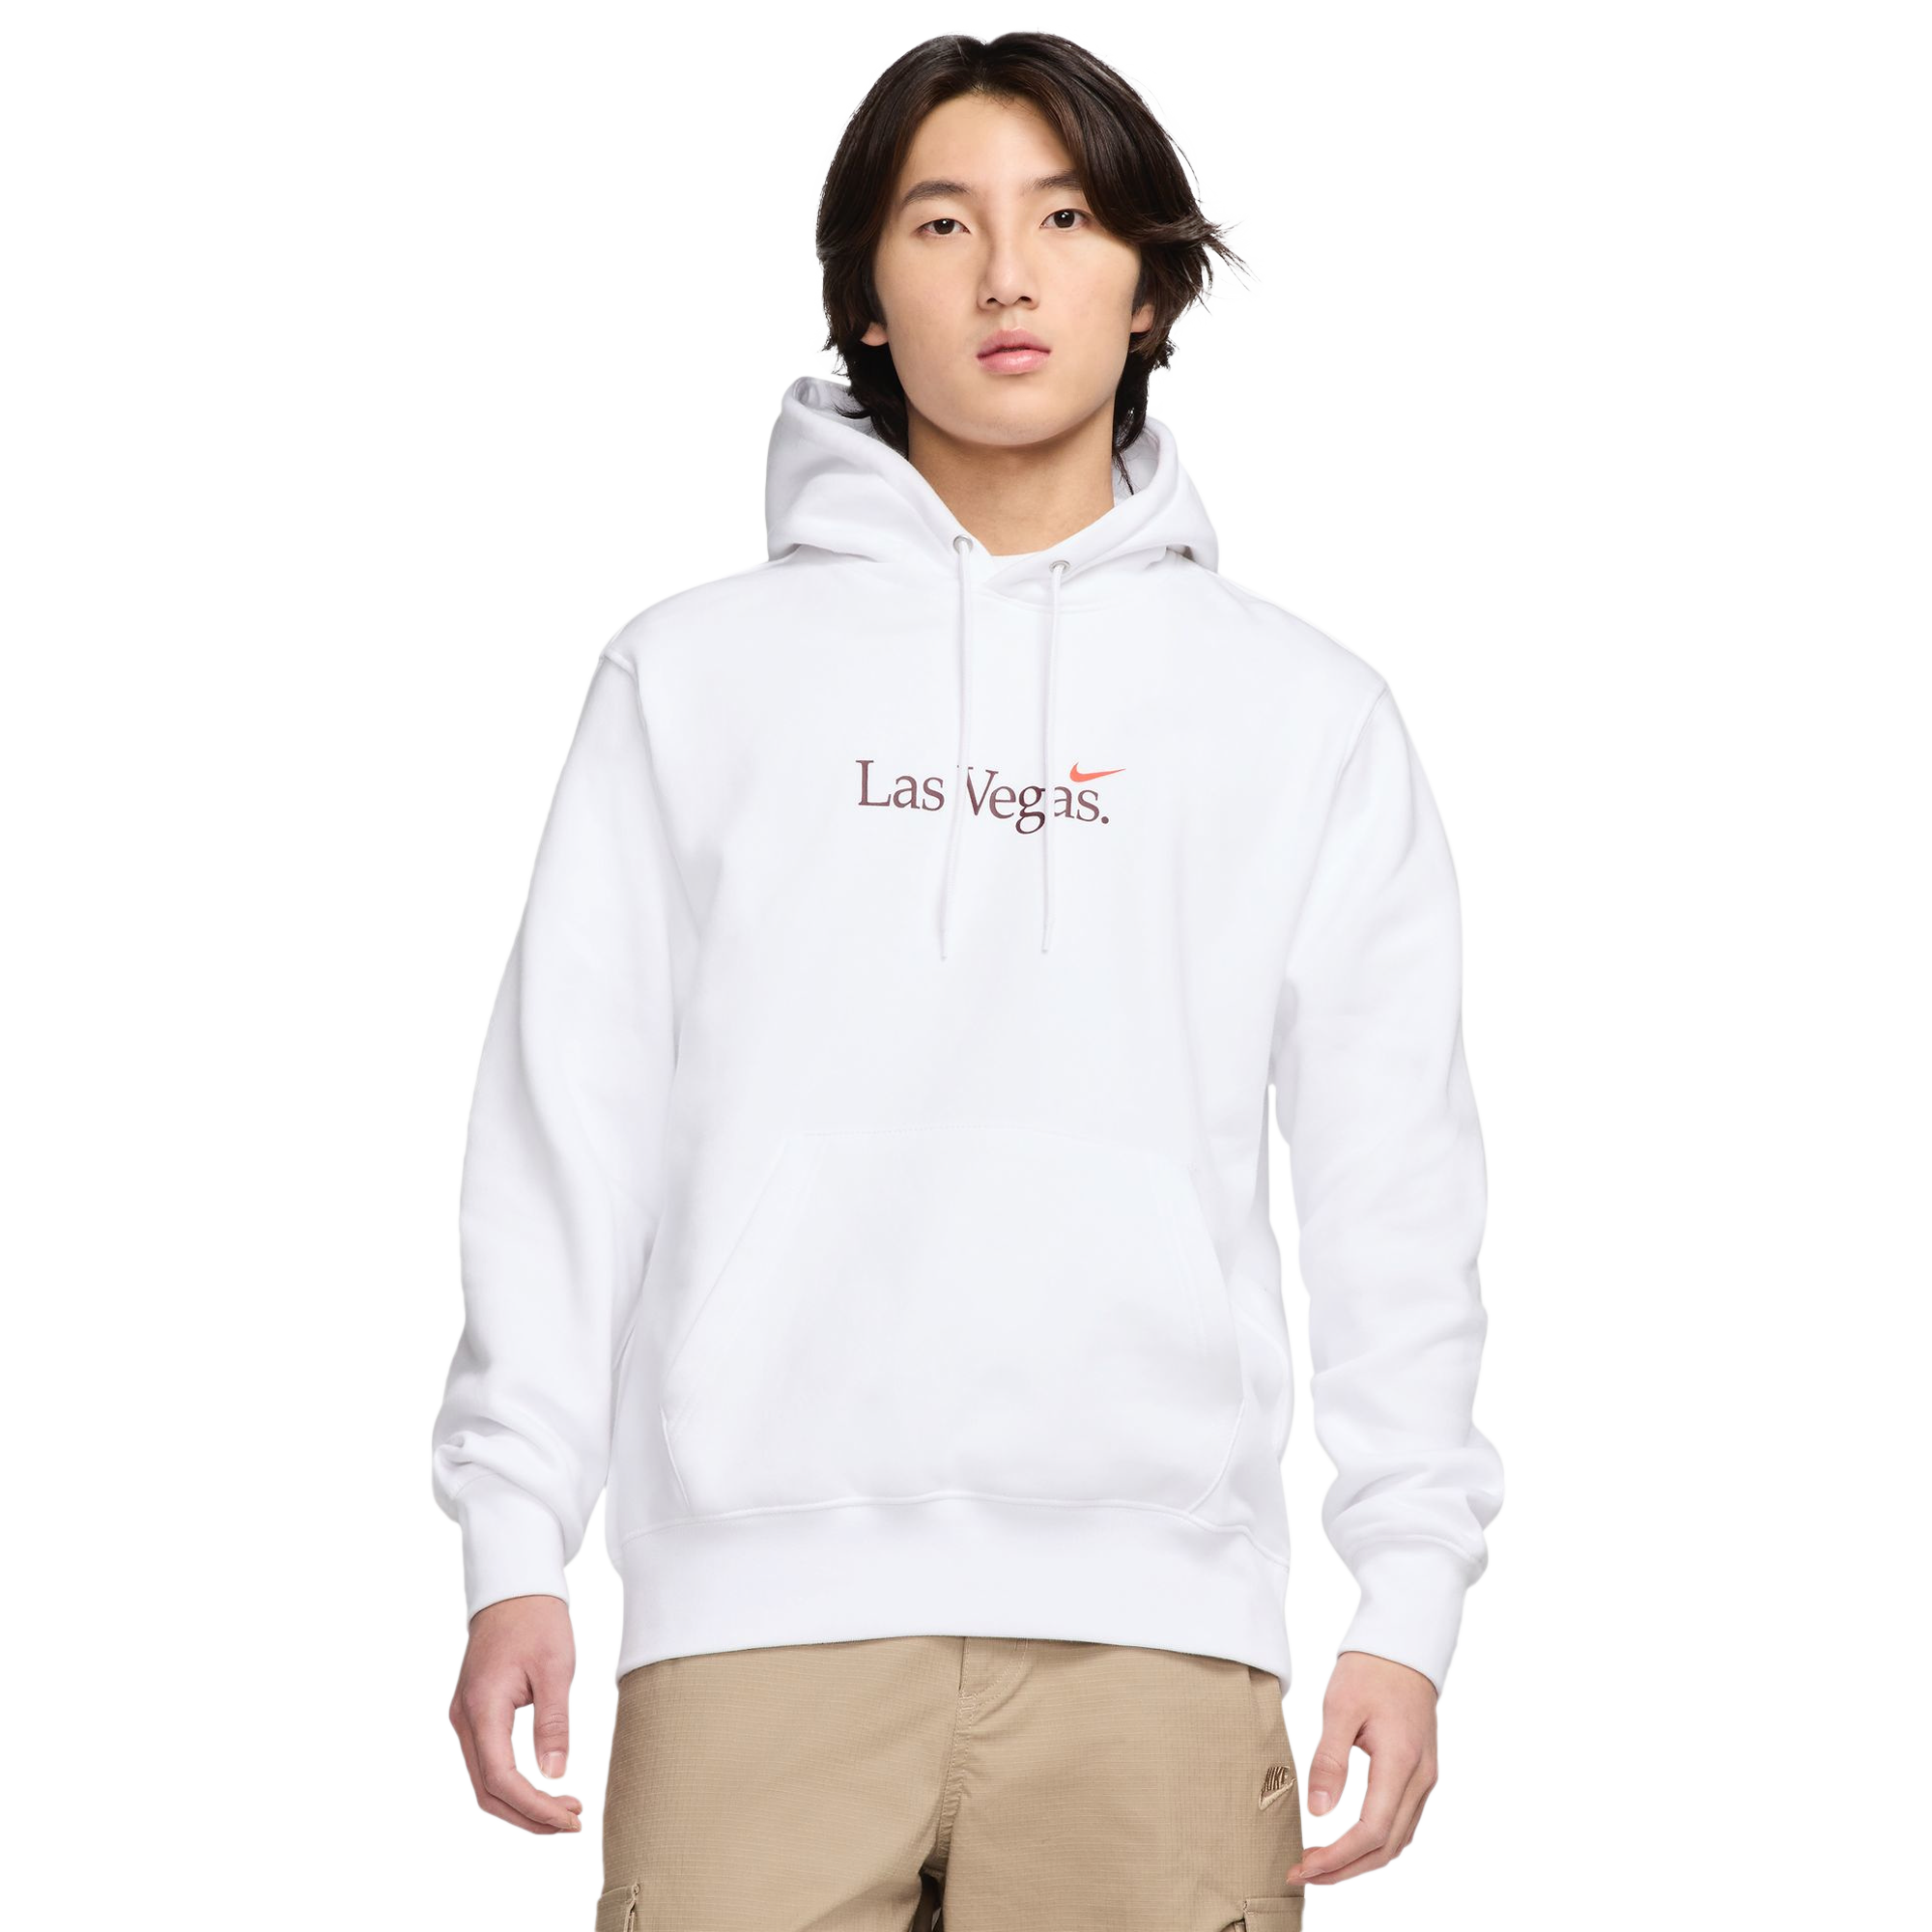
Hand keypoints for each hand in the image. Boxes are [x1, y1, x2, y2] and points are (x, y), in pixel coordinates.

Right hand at [447, 1594, 586, 1837]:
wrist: (514, 1589)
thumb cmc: (535, 1619)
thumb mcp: (555, 1669)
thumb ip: (553, 1724)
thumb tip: (554, 1776)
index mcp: (482, 1707)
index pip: (501, 1779)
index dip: (535, 1807)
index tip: (569, 1818)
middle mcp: (465, 1718)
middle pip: (488, 1790)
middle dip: (529, 1815)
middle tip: (571, 1821)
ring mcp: (466, 1718)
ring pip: (485, 1781)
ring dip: (522, 1803)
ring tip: (563, 1807)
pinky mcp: (475, 1715)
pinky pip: (487, 1762)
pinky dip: (513, 1783)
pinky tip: (543, 1786)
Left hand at [1284, 1650, 1439, 1887]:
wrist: (1401, 1648)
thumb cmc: (1370, 1670)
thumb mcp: (1339, 1707)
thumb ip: (1330, 1760)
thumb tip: (1317, 1809)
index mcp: (1401, 1761)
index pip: (1372, 1829)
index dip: (1338, 1856)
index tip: (1306, 1866)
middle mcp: (1421, 1777)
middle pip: (1387, 1846)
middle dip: (1346, 1868)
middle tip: (1306, 1875)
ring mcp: (1425, 1778)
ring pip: (1398, 1840)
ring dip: (1361, 1860)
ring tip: (1322, 1865)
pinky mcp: (1421, 1775)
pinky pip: (1402, 1823)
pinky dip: (1375, 1842)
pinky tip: (1349, 1842)